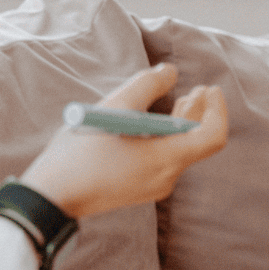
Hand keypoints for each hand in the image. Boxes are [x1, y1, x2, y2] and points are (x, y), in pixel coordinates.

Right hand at [17, 63, 228, 219]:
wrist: (51, 196)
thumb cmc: (81, 152)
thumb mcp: (114, 108)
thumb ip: (147, 85)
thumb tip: (170, 72)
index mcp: (165, 160)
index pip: (213, 137)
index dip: (218, 110)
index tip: (209, 88)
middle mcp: (165, 178)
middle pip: (196, 143)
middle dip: (199, 113)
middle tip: (199, 89)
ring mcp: (151, 187)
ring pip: (179, 151)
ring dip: (181, 124)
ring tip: (181, 100)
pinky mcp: (137, 189)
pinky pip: (163, 160)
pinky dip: (165, 138)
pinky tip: (151, 123)